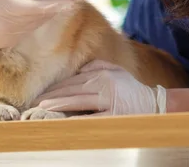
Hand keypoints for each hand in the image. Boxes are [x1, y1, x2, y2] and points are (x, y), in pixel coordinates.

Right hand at [0, 0, 85, 55]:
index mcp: (4, 11)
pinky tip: (54, 6)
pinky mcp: (12, 37)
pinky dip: (46, 15)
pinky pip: (34, 24)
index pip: (36, 7)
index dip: (56, 3)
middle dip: (63, 4)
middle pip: (44, 14)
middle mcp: (13, 24)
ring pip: (41, 20)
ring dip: (56, 9)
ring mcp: (13, 32)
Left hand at [33, 60, 158, 116]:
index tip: (41, 94)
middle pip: (72, 89)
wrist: (155, 105)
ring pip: (77, 101)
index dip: (56, 87)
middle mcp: (104, 83)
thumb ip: (97, 66)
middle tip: (33, 103)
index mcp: (102, 73)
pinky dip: (75, 119)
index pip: (73, 80)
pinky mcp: (114, 115)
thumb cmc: (132, 89)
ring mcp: (109, 99)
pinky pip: (90, 117)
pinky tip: (62, 121)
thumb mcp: (117, 71)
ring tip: (41, 108)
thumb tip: (78, 68)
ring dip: (57, 105)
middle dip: (51, 96)